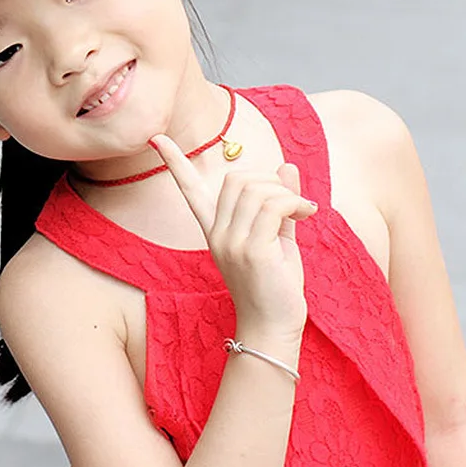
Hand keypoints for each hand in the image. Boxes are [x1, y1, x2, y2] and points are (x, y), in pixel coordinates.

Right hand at [150, 135, 316, 339]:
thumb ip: (280, 202)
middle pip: (237, 179)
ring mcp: (231, 242)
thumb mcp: (277, 238)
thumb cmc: (276, 286)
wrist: (274, 328)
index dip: (174, 162)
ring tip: (303, 210)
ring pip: (256, 189)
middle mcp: (218, 233)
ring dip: (286, 193)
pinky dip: (295, 202)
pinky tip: (308, 214)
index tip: (156, 138)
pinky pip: (273, 205)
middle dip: (270, 180)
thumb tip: (286, 165)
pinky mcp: (251, 250)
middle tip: (293, 202)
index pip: (189, 189)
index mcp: (216, 229)